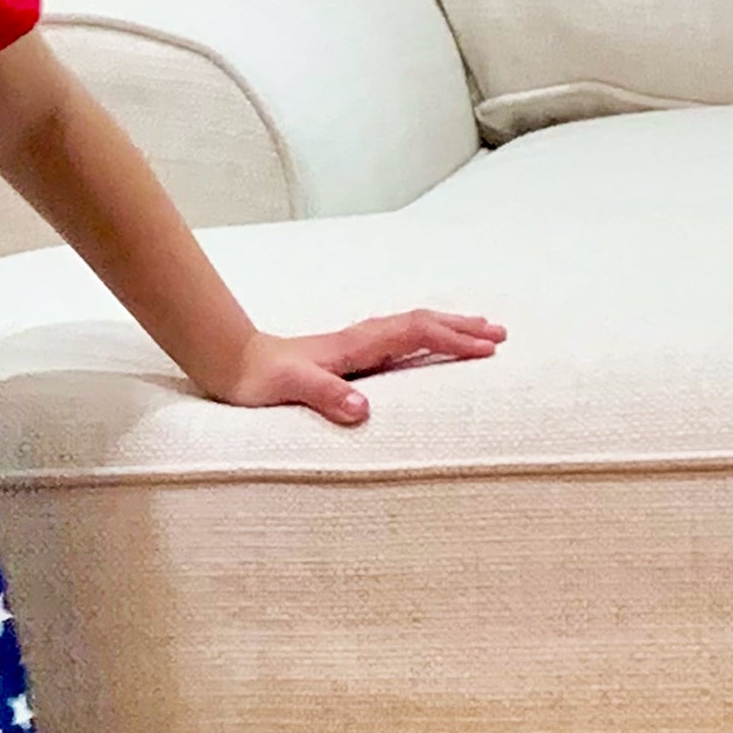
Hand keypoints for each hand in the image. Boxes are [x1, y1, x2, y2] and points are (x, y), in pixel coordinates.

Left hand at [211, 310, 506, 426]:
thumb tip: (364, 408)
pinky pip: (399, 341)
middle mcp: (360, 340)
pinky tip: (429, 350)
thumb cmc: (258, 379)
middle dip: (461, 327)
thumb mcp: (289, 389)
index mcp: (354, 345)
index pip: (414, 334)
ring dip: (447, 329)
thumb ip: (325, 394)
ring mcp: (355, 346)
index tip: (486, 350)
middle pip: (421, 323)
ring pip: (412, 328)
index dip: (452, 340)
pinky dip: (425, 339)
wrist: (232, 363)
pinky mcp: (348, 357)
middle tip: (500, 334)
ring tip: (479, 333)